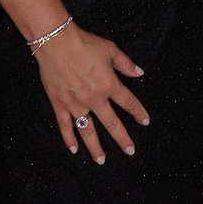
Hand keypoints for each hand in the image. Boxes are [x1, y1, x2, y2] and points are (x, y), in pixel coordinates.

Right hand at [33, 24, 149, 163]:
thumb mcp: (110, 50)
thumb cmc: (84, 44)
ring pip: (88, 131)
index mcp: (109, 85)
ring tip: (101, 160)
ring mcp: (76, 104)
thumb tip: (139, 73)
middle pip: (111, 123)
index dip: (138, 112)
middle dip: (122, 138)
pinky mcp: (60, 104)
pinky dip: (69, 139)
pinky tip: (74, 150)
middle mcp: (94, 99)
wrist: (57, 43)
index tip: (145, 121)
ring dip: (95, 147)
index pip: (128, 102)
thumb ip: (125, 64)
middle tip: (129, 150)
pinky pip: (65, 126)